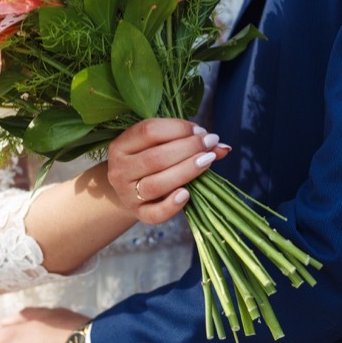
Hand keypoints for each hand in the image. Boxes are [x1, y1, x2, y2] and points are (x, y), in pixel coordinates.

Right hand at [106, 119, 230, 224]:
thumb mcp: (157, 146)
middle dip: (188, 148)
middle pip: (155, 158)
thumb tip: (221, 146)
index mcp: (120, 146)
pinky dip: (171, 205)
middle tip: (211, 143)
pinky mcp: (138, 214)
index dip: (178, 128)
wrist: (126, 193)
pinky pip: (154, 214)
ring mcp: (127, 194)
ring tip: (208, 160)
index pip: (148, 131)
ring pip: (157, 184)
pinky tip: (187, 194)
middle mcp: (120, 170)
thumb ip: (185, 141)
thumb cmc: (146, 163)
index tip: (201, 131)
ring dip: (186, 170)